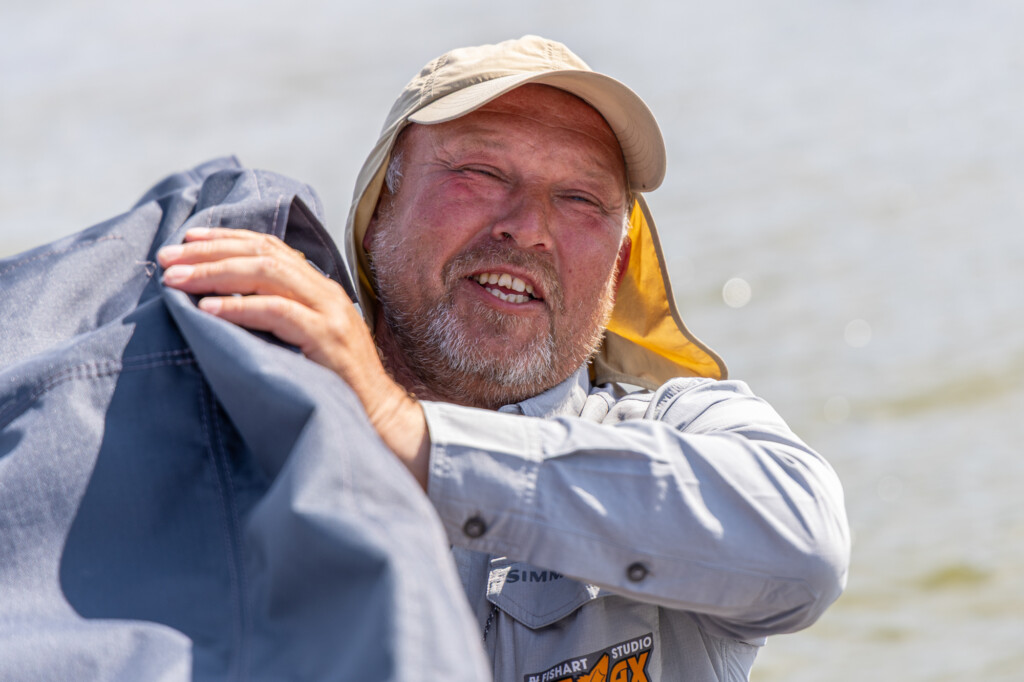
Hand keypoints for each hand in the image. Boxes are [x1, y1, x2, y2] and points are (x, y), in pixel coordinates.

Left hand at [157, 228, 429, 488]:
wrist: (378, 415)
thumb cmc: (333, 382)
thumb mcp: (302, 339)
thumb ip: (275, 315)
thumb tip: (219, 303)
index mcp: (318, 286)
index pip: (269, 246)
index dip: (226, 238)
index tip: (185, 241)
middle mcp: (325, 291)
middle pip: (263, 254)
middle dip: (210, 254)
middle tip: (168, 261)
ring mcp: (329, 312)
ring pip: (268, 274)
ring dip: (216, 274)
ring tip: (178, 282)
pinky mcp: (327, 338)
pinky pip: (278, 312)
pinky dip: (240, 308)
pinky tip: (208, 310)